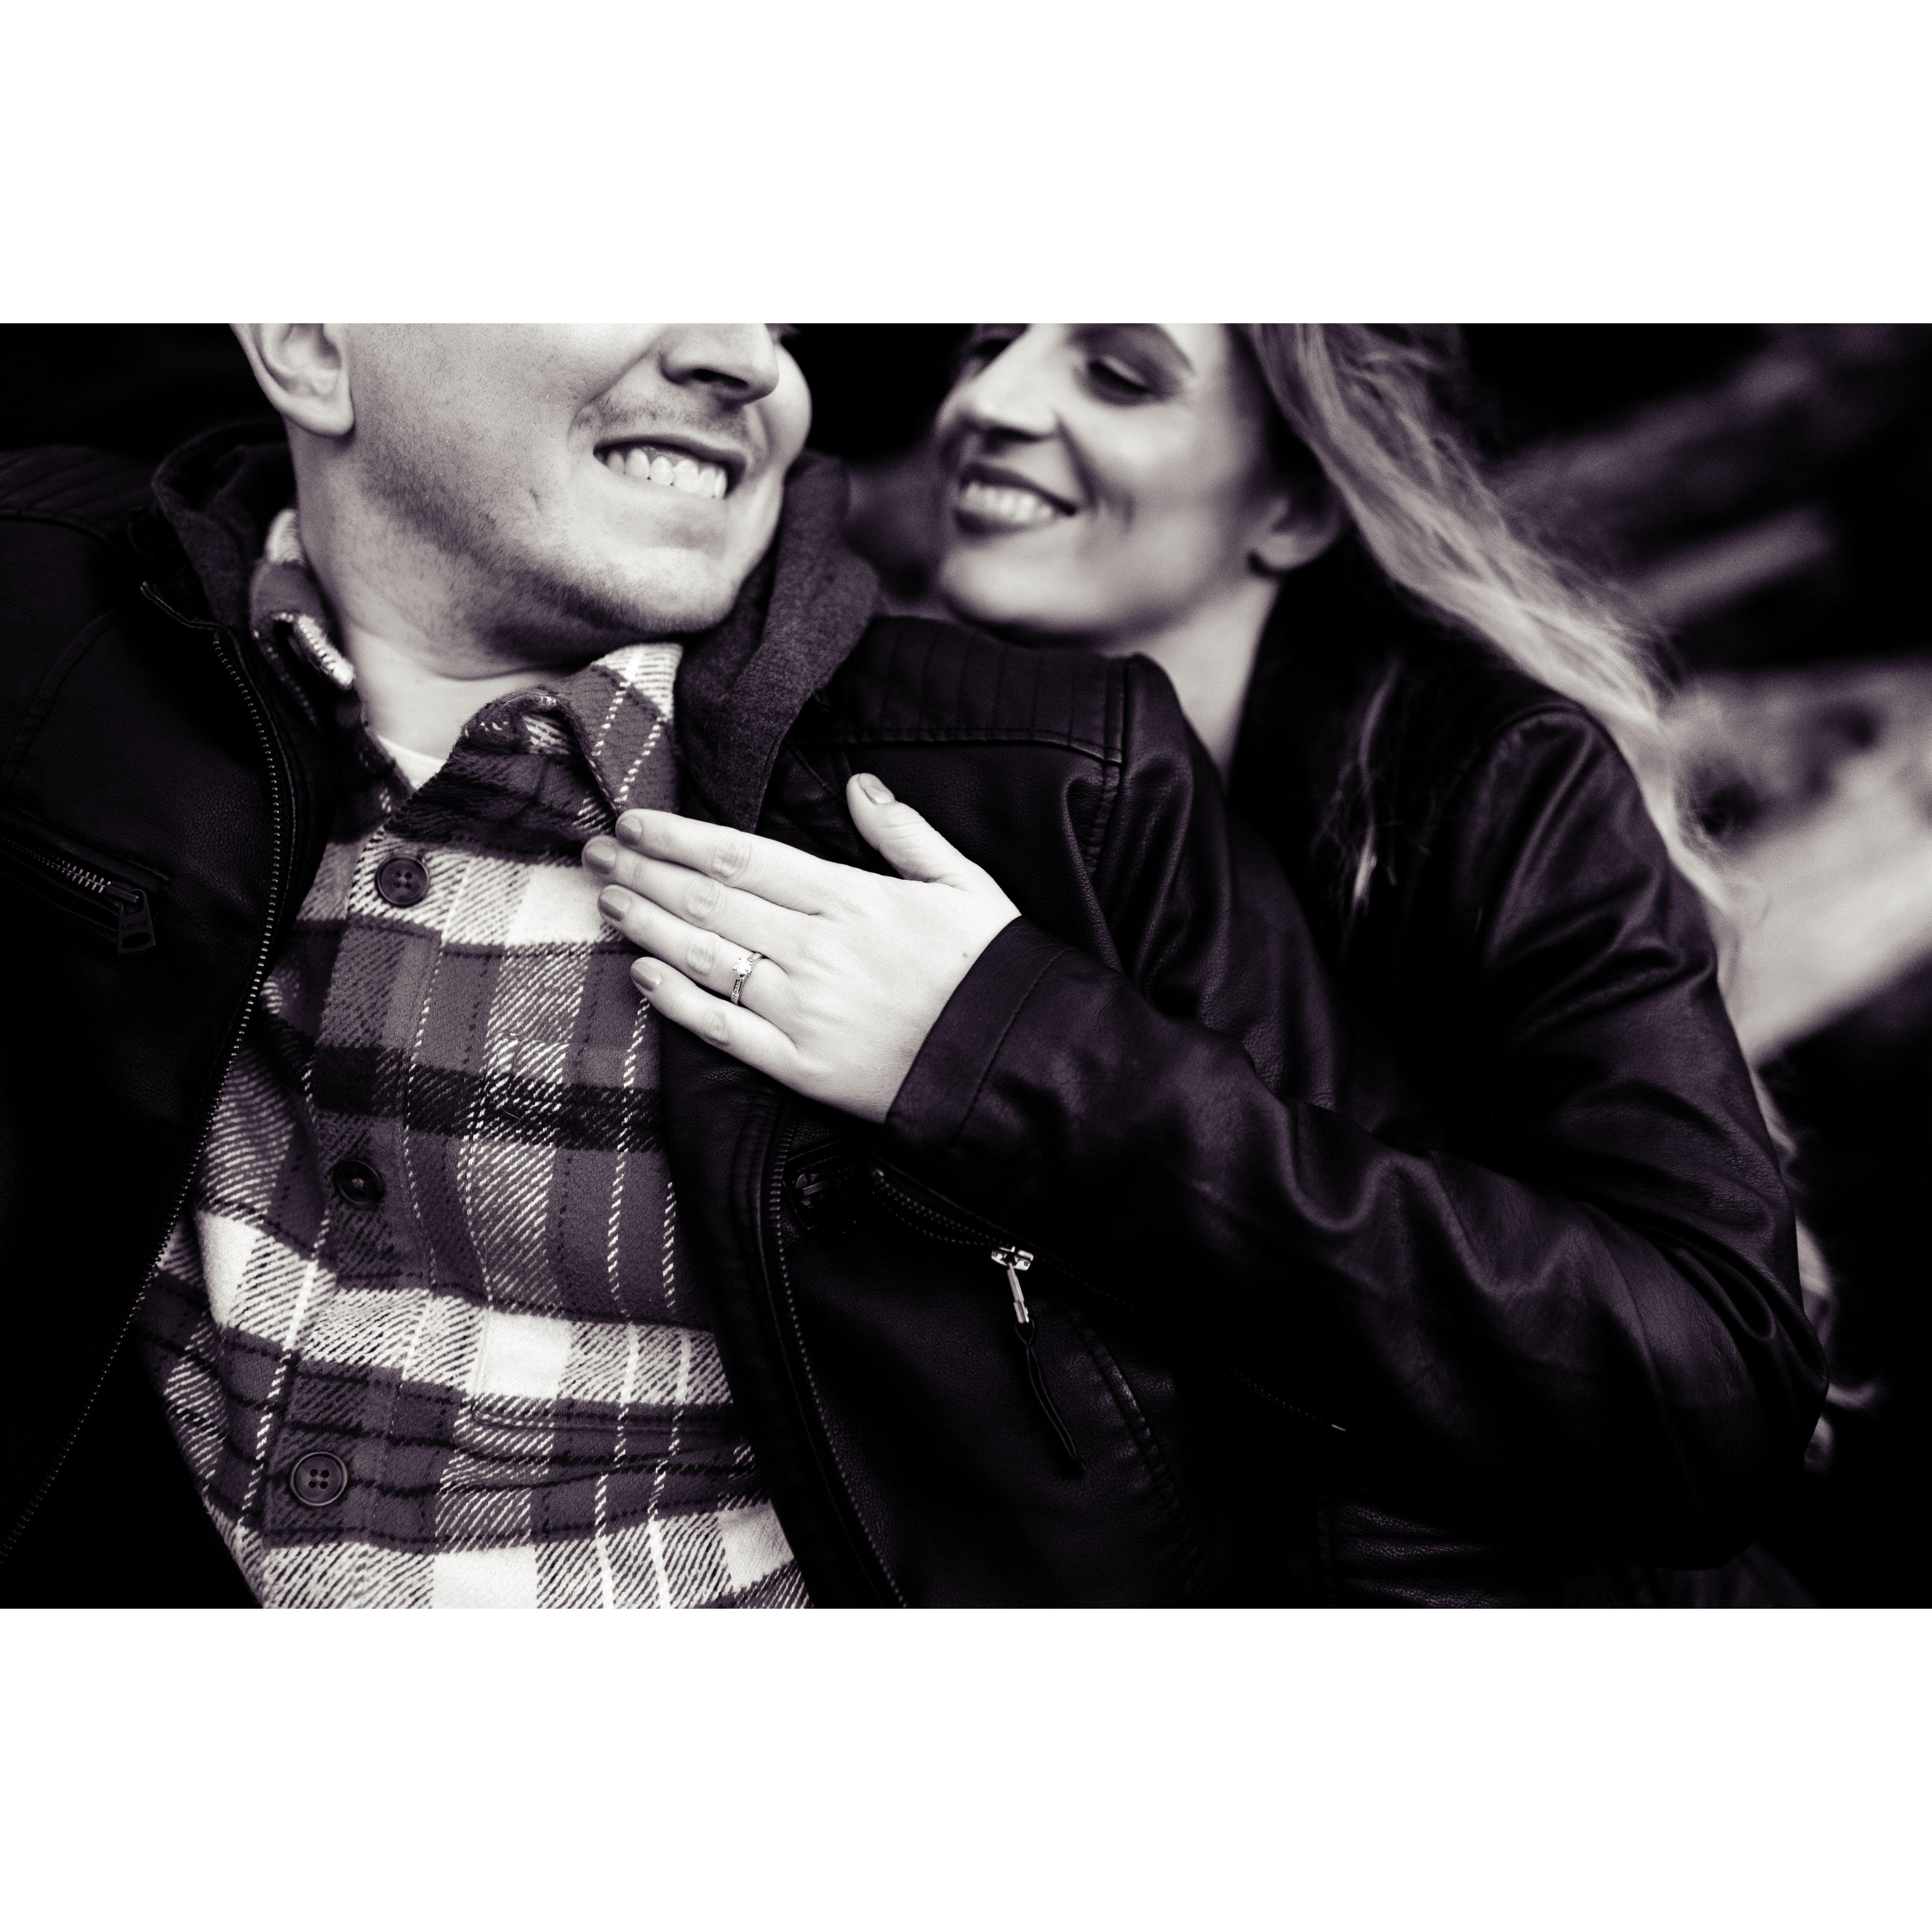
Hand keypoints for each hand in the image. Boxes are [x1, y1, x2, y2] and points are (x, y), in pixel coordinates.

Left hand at [582, 774, 1020, 1123]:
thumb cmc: (993, 970)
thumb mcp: (966, 884)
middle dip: (646, 873)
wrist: (1016, 1063)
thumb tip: (860, 787)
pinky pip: (724, 1030)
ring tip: (609, 901)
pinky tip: (642, 977)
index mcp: (852, 900)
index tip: (636, 821)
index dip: (681, 837)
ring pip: (706, 959)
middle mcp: (816, 951)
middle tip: (597, 854)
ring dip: (649, 927)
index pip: (744, 858)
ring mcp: (804, 1011)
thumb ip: (906, 834)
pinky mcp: (803, 1067)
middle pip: (711, 903)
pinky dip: (677, 1002)